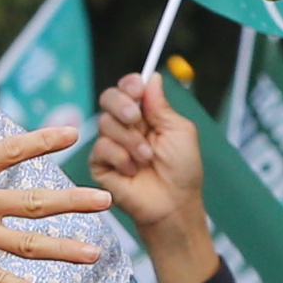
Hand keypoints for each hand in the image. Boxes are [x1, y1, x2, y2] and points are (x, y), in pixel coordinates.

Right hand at [92, 69, 220, 282]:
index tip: (137, 88)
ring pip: (105, 123)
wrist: (173, 205)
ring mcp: (112, 144)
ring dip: (130, 141)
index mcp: (146, 115)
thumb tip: (152, 77)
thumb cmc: (182, 171)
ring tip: (146, 159)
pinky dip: (120, 158)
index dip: (130, 84)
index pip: (129, 88)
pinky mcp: (100, 164)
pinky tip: (132, 171)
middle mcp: (126, 126)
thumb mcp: (179, 132)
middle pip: (109, 97)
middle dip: (122, 105)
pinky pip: (101, 147)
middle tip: (136, 119)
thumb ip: (161, 105)